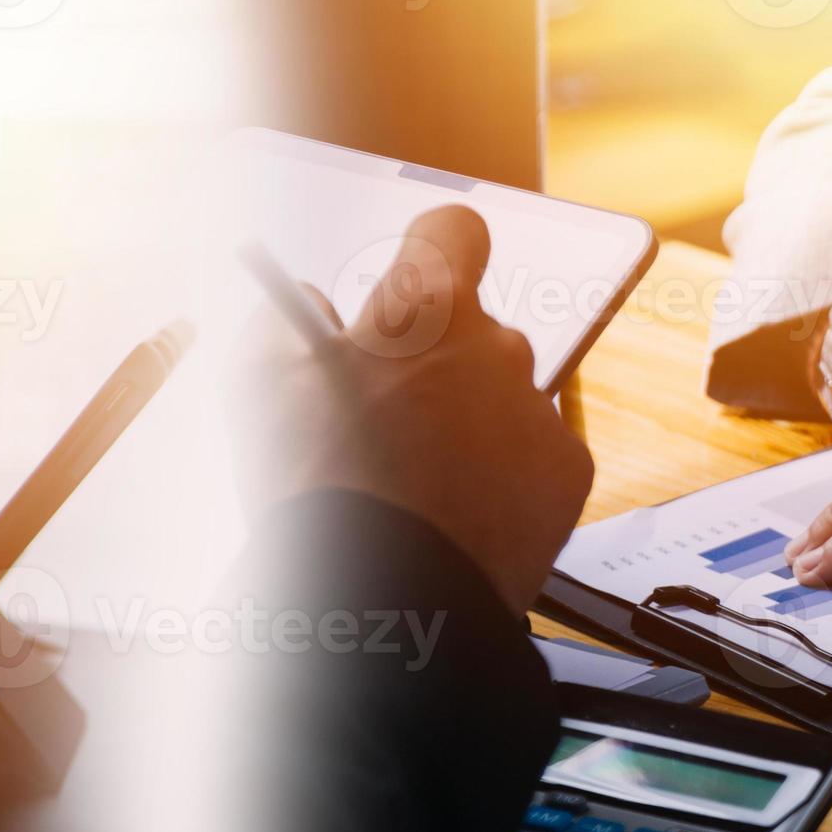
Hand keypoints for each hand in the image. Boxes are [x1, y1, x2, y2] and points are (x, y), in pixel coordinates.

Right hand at [251, 205, 592, 609]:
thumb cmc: (322, 489)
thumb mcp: (263, 390)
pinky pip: (534, 456)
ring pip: (504, 400)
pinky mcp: (568, 470)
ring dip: (472, 425)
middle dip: (442, 365)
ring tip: (425, 484)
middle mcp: (496, 346)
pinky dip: (506, 478)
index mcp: (424, 312)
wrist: (388, 599)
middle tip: (395, 422)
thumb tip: (308, 303)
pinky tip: (463, 513)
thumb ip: (284, 322)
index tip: (419, 277)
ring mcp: (538, 409)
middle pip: (475, 334)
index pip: (454, 232)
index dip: (434, 251)